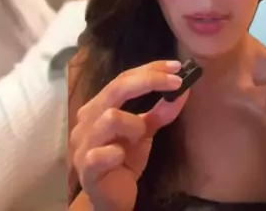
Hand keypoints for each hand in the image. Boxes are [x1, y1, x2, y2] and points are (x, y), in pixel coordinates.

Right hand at [70, 60, 188, 210]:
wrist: (109, 199)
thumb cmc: (123, 162)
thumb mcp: (143, 134)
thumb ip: (158, 114)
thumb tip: (182, 91)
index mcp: (98, 106)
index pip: (123, 78)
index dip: (149, 70)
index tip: (176, 67)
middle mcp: (87, 118)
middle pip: (116, 88)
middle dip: (148, 82)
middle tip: (175, 83)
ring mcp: (83, 142)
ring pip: (111, 117)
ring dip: (134, 126)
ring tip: (138, 138)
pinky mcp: (86, 167)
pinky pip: (103, 153)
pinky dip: (117, 153)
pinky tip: (121, 160)